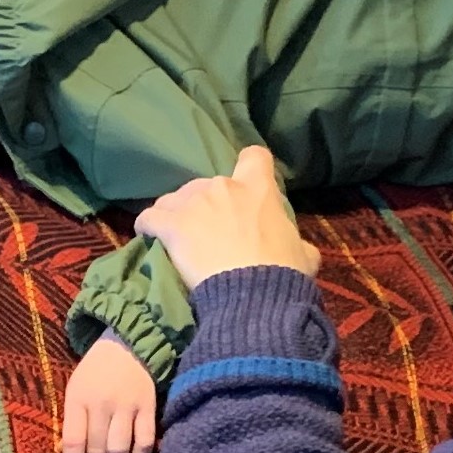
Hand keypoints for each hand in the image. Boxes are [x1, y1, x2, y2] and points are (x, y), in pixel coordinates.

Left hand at [59, 336, 157, 452]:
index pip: (74, 442)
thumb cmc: (95, 373)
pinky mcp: (149, 409)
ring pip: (119, 450)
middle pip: (98, 449)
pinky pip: (145, 443)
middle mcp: (103, 404)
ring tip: (113, 452)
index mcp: (79, 398)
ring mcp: (128, 406)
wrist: (126, 346)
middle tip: (97, 449)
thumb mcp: (75, 389)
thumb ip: (73, 420)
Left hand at [133, 147, 317, 288]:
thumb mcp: (304, 256)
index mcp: (259, 188)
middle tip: (209, 233)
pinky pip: (150, 217)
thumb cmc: (282, 274)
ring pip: (174, 199)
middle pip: (208, 184)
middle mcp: (224, 186)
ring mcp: (194, 202)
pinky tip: (149, 239)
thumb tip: (300, 249)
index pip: (254, 157)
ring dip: (176, 215)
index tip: (243, 188)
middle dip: (206, 205)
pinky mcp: (170, 223)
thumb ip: (299, 244)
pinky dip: (148, 227)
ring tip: (178, 242)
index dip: (248, 169)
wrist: (253, 295)